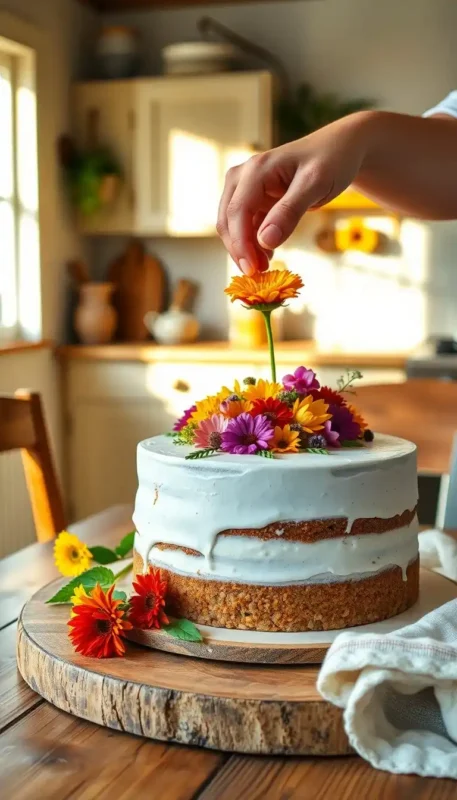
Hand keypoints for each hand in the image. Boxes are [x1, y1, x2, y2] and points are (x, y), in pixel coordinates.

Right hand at [217, 112, 368, 274]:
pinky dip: (253, 243)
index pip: (237, 211)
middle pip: (228, 220)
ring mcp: (245, 188)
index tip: (252, 269)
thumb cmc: (330, 161)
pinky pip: (245, 226)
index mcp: (256, 169)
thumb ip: (290, 211)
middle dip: (240, 249)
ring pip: (233, 226)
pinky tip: (268, 256)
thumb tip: (265, 241)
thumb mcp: (315, 184)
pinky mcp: (253, 200)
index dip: (241, 243)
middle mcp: (243, 177)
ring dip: (245, 249)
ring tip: (265, 267)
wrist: (339, 149)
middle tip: (260, 274)